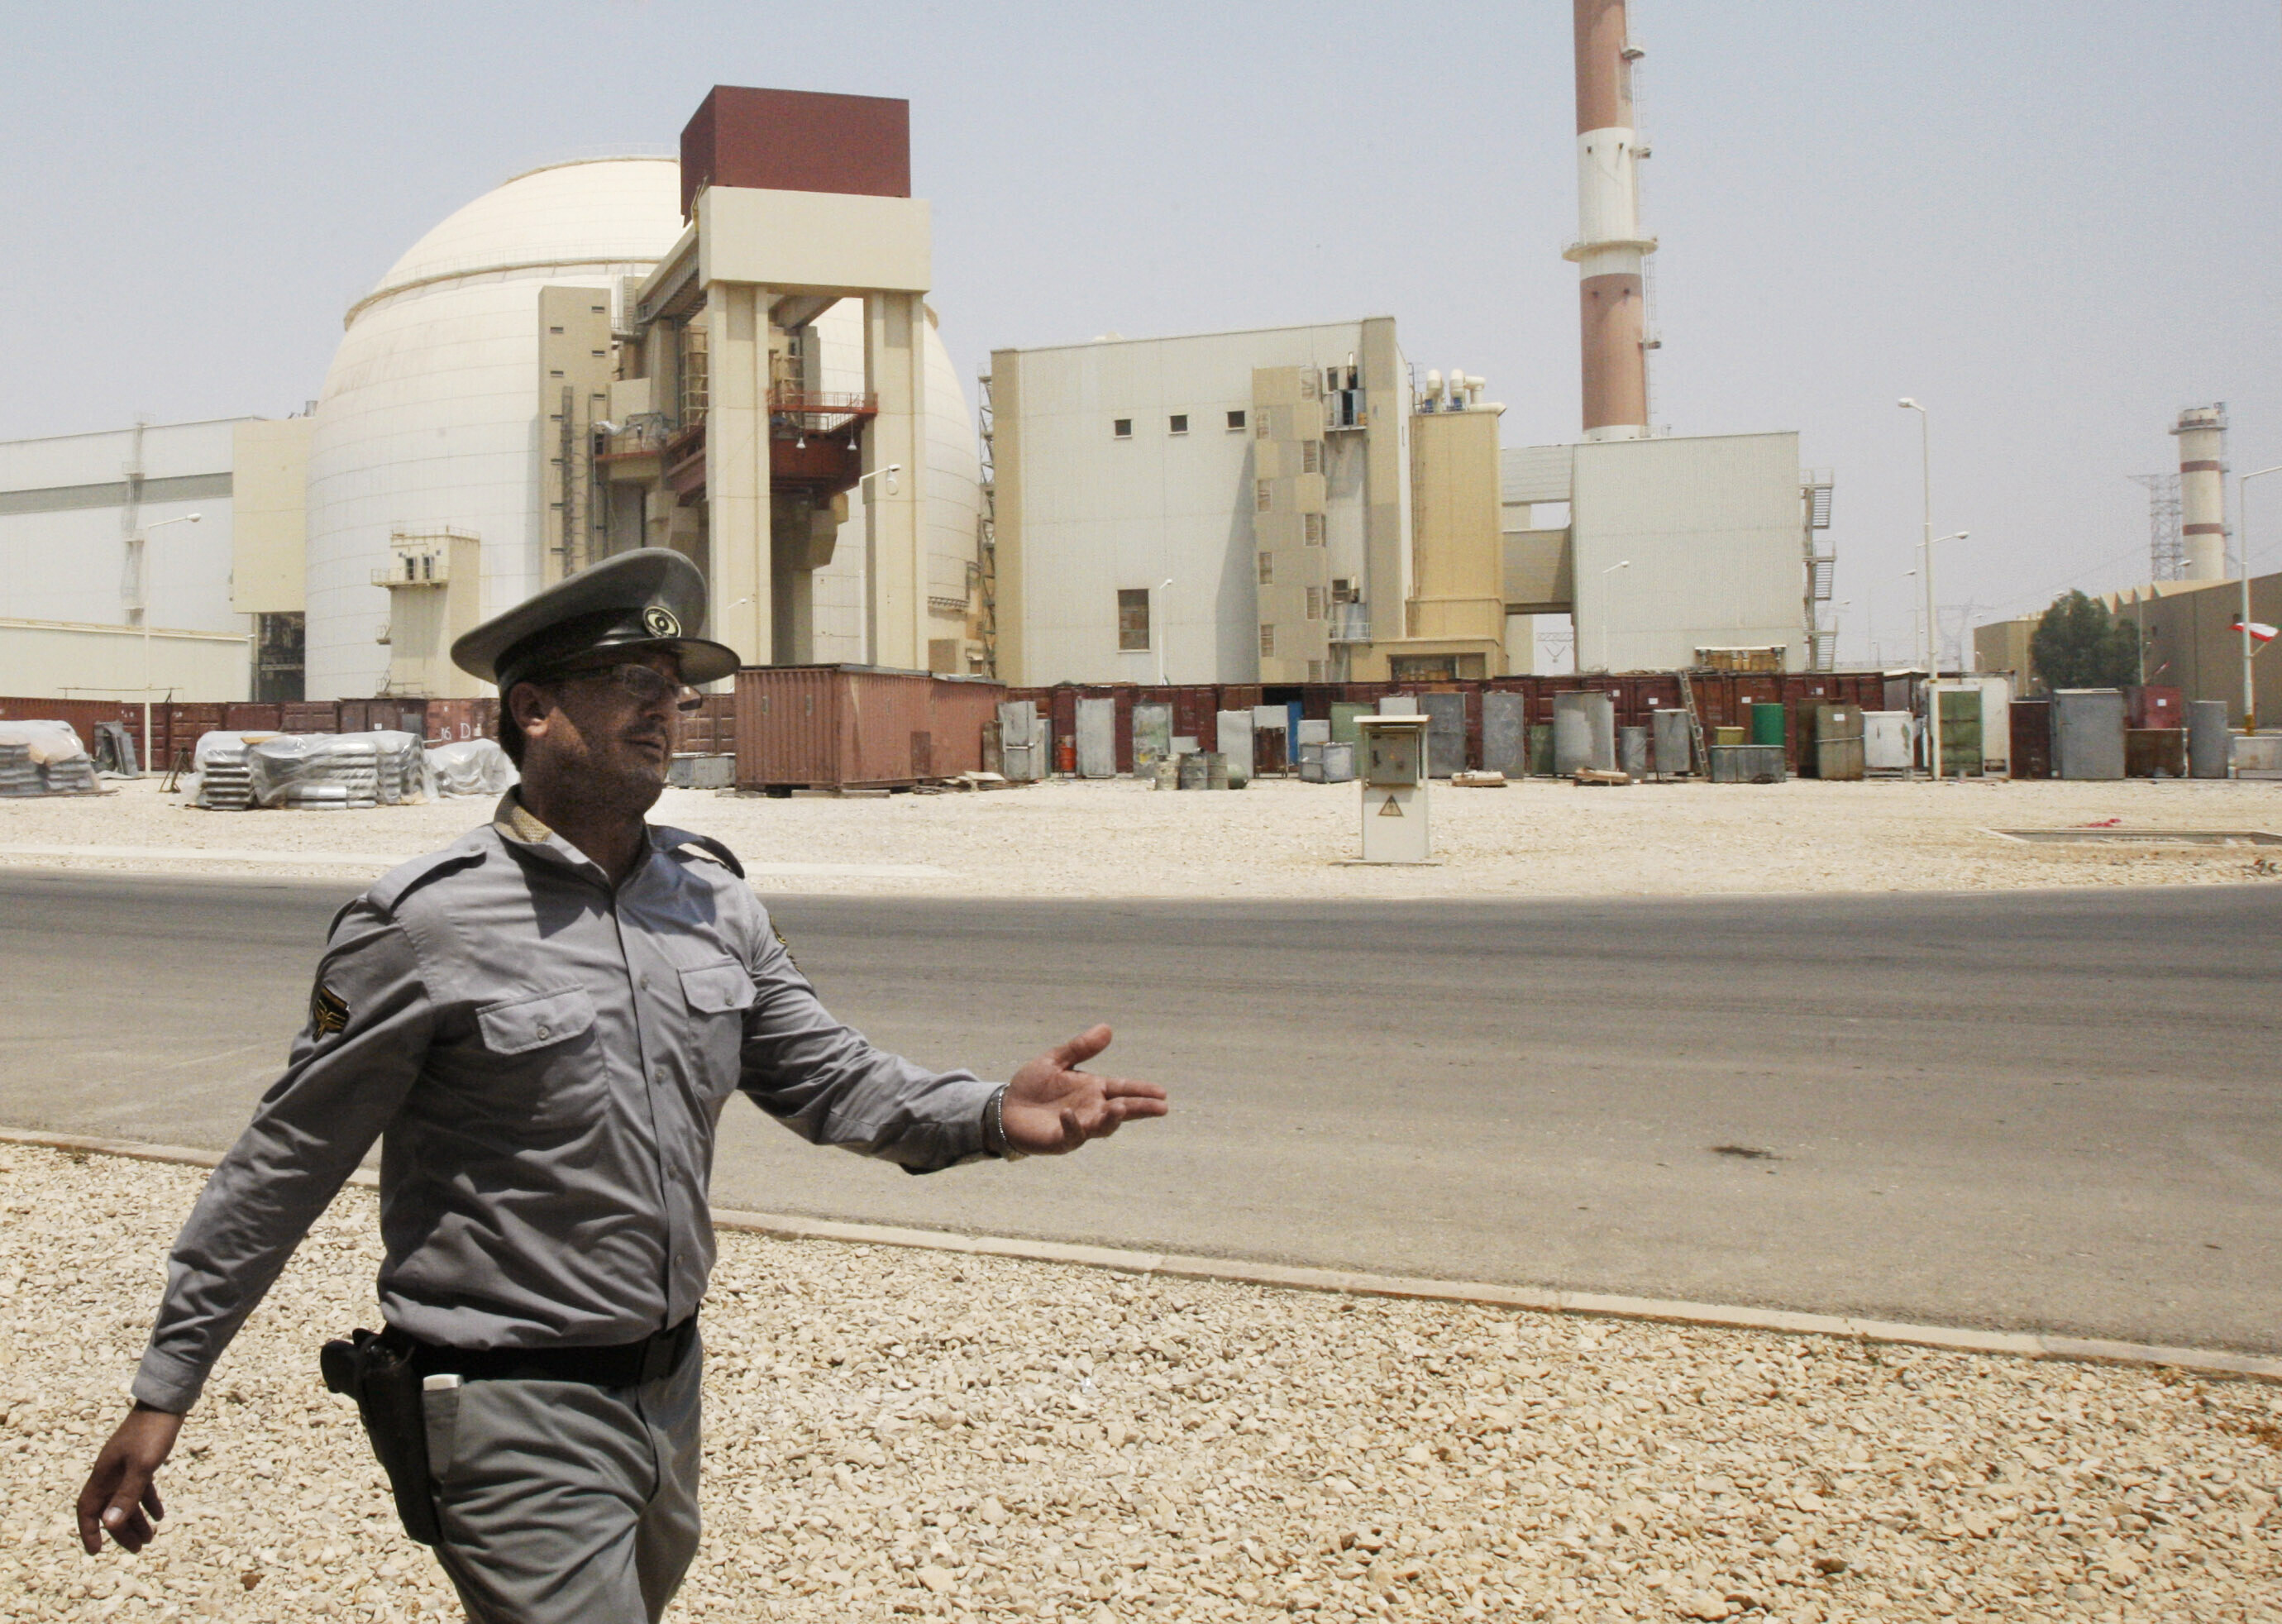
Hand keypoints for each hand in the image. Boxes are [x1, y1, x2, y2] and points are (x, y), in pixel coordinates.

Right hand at [77, 1404, 181, 1553]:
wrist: (167, 1401)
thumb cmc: (153, 1432)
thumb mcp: (143, 1466)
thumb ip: (127, 1494)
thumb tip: (110, 1524)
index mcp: (104, 1475)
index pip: (87, 1509)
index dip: (89, 1531)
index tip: (96, 1552)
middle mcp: (110, 1472)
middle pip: (110, 1509)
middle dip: (121, 1531)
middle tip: (138, 1550)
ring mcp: (125, 1465)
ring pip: (126, 1500)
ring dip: (137, 1520)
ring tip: (150, 1539)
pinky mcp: (141, 1459)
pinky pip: (140, 1487)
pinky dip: (148, 1502)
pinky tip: (160, 1516)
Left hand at [1002, 1025, 1167, 1154]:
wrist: (1005, 1108)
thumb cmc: (1033, 1086)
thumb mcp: (1056, 1060)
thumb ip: (1081, 1048)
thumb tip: (1107, 1028)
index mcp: (1094, 1090)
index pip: (1124, 1089)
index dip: (1142, 1091)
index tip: (1162, 1092)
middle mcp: (1091, 1110)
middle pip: (1122, 1110)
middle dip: (1141, 1109)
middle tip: (1161, 1108)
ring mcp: (1078, 1127)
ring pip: (1102, 1126)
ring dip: (1112, 1119)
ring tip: (1121, 1108)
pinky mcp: (1060, 1139)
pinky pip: (1071, 1135)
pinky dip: (1072, 1125)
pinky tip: (1069, 1114)